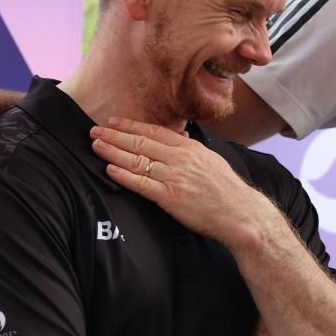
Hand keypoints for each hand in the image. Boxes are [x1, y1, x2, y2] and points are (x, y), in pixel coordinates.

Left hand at [89, 117, 275, 242]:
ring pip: (137, 160)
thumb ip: (191, 149)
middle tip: (94, 130)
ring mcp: (174, 177)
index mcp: (189, 148)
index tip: (114, 122)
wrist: (240, 212)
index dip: (131, 126)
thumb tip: (180, 137)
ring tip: (96, 146)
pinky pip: (142, 184)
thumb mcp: (210, 160)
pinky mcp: (170, 197)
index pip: (154, 132)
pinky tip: (110, 170)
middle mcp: (180, 159)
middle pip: (141, 143)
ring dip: (113, 152)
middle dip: (115, 136)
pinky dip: (124, 176)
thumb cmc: (226, 189)